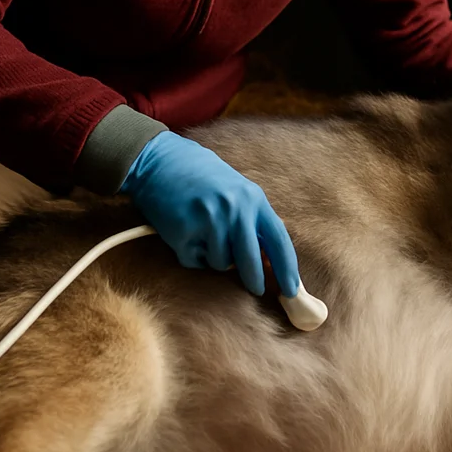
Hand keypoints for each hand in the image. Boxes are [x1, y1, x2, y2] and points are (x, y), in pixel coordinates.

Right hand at [120, 131, 300, 296]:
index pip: (278, 240)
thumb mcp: (236, 191)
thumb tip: (269, 261)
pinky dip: (192, 254)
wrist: (160, 161)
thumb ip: (252, 220)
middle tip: (255, 288)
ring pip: (221, 264)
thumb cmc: (201, 177)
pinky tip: (185, 232)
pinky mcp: (184, 232)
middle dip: (254, 280)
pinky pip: (195, 261)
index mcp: (252, 198)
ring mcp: (208, 221)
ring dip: (214, 257)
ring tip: (203, 233)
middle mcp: (233, 209)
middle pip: (251, 262)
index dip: (287, 269)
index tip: (291, 290)